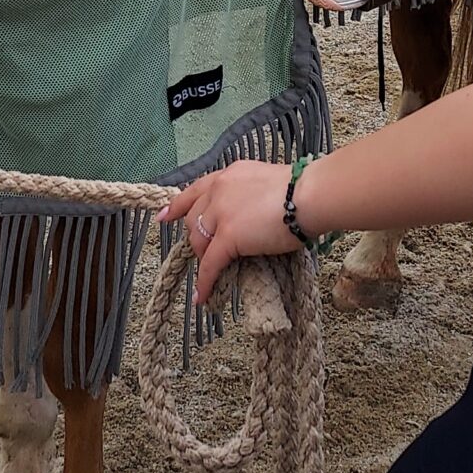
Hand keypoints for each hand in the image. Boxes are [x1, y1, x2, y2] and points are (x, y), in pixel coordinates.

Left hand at [161, 161, 297, 306]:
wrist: (307, 196)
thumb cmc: (300, 191)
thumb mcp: (263, 182)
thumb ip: (247, 195)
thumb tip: (246, 214)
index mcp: (228, 176)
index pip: (195, 191)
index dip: (177, 206)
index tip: (165, 217)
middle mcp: (218, 191)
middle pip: (194, 220)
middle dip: (197, 239)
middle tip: (206, 253)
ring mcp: (221, 213)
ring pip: (199, 242)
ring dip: (203, 259)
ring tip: (209, 275)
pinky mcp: (228, 236)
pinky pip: (210, 263)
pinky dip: (204, 281)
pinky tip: (202, 296)